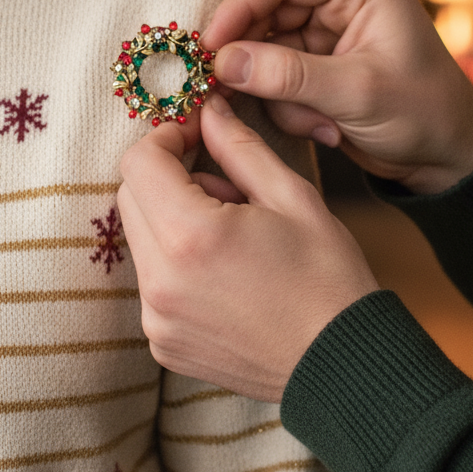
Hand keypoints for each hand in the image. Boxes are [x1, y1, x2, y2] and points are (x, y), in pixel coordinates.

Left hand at [117, 94, 378, 402]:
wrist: (341, 361)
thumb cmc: (327, 276)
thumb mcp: (291, 196)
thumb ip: (239, 146)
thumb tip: (208, 110)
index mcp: (192, 236)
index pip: (140, 163)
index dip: (166, 137)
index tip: (195, 134)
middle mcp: (160, 282)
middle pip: (131, 198)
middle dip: (168, 177)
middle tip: (226, 187)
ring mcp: (157, 318)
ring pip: (141, 239)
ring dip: (173, 220)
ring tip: (232, 234)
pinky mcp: (162, 342)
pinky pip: (152, 281)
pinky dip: (176, 262)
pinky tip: (226, 271)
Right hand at [202, 0, 472, 194]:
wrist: (447, 156)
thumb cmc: (424, 114)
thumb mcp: (357, 93)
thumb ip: (289, 76)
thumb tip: (223, 63)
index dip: (238, 7)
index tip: (208, 46)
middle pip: (265, 13)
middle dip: (252, 58)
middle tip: (226, 91)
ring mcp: (327, 34)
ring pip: (265, 52)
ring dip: (279, 94)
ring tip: (319, 123)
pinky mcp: (318, 66)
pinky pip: (276, 80)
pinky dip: (290, 109)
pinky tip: (326, 129)